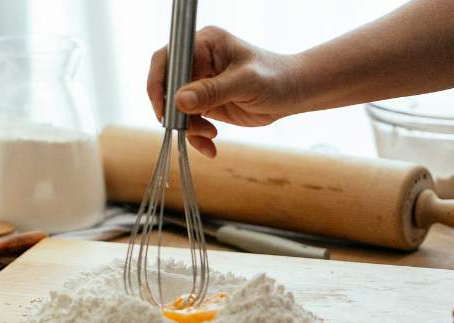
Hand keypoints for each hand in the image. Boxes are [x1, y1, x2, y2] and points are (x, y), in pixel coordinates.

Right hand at [146, 26, 303, 157]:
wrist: (294, 93)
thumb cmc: (276, 78)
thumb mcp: (245, 83)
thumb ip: (212, 91)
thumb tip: (179, 101)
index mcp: (204, 44)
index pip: (168, 59)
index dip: (159, 83)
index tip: (164, 108)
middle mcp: (198, 61)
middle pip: (167, 86)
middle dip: (174, 111)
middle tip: (185, 127)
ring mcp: (199, 83)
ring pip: (176, 108)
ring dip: (188, 127)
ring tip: (210, 136)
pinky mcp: (204, 102)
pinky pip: (189, 121)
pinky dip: (196, 136)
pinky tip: (211, 146)